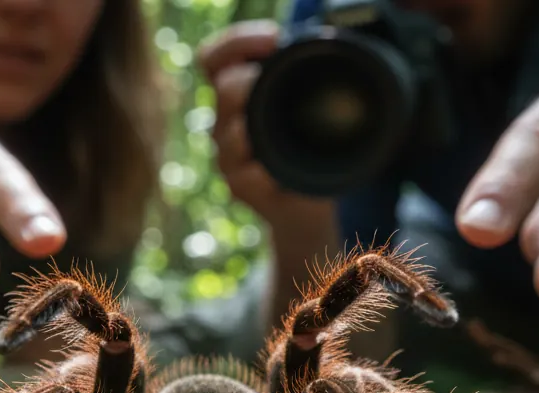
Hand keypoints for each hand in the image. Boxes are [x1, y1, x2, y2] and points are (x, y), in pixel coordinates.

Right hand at [198, 20, 335, 223]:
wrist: (310, 207)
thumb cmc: (312, 154)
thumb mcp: (313, 111)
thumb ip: (303, 82)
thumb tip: (323, 49)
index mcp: (240, 96)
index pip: (215, 58)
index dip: (237, 43)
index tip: (274, 40)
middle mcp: (228, 122)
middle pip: (224, 86)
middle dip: (250, 80)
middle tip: (279, 87)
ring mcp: (230, 156)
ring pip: (228, 132)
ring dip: (252, 129)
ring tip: (277, 135)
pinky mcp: (241, 187)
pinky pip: (244, 176)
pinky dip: (262, 173)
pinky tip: (276, 175)